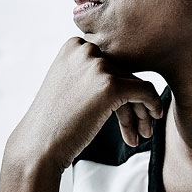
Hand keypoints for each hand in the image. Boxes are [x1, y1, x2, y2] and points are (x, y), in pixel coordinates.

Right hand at [8, 37, 163, 173]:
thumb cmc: (54, 121)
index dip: (118, 88)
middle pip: (124, 73)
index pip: (110, 62)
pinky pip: (145, 91)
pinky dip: (153, 105)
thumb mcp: (68, 83)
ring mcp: (97, 66)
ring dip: (140, 111)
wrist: (38, 146)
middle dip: (132, 102)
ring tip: (142, 134)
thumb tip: (128, 71)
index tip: (119, 113)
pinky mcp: (110, 85)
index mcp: (74, 45)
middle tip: (139, 128)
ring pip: (136, 83)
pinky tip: (151, 122)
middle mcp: (85, 49)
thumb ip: (91, 71)